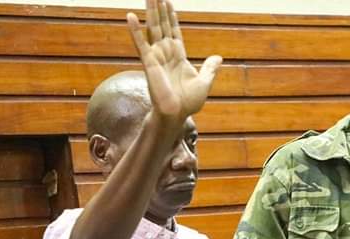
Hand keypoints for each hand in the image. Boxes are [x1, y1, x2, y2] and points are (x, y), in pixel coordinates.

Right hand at [126, 0, 222, 121]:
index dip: (172, 17)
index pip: (174, 31)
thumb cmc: (188, 103)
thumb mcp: (204, 82)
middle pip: (162, 25)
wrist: (176, 115)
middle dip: (160, 8)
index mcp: (178, 56)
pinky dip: (135, 30)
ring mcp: (157, 56)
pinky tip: (130, 16)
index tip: (169, 2)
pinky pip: (141, 43)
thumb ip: (210, 68)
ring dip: (150, 11)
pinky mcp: (149, 62)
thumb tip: (218, 58)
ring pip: (153, 28)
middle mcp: (166, 53)